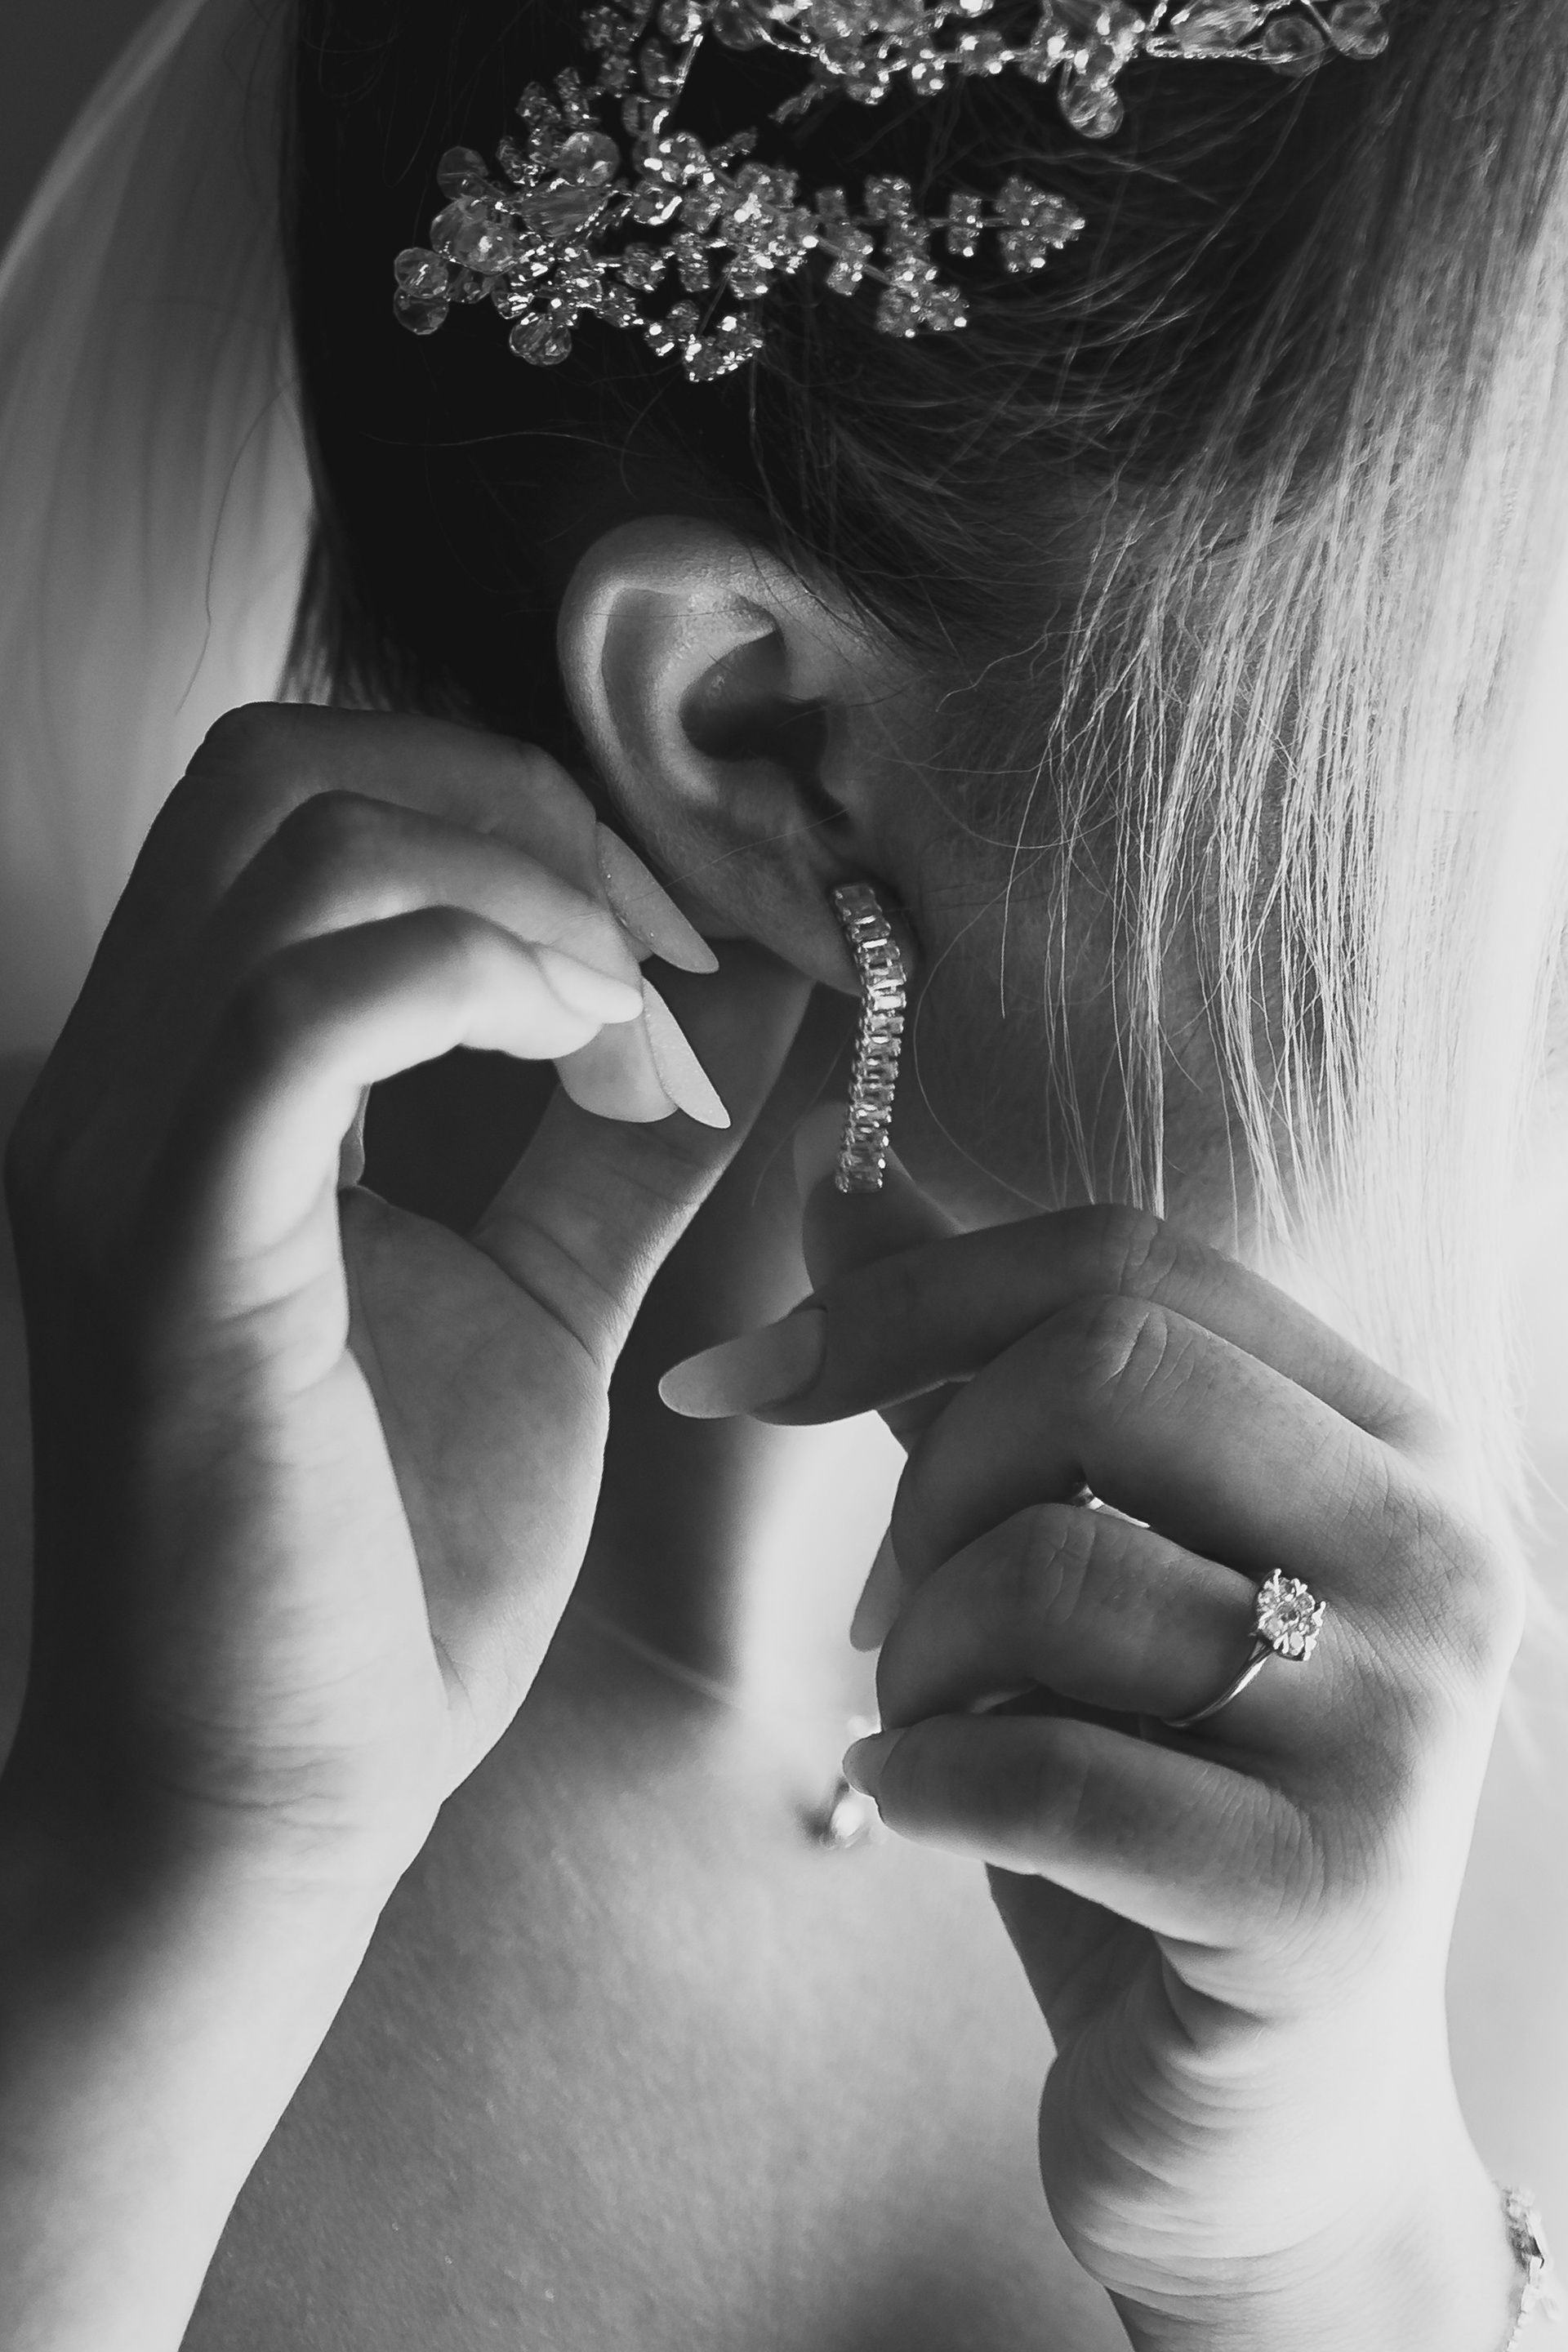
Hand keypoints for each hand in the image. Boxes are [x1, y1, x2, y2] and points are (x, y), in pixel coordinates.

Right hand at [4, 704, 808, 1906]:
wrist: (274, 1800)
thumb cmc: (389, 1568)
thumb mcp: (538, 1305)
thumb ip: (621, 1144)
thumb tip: (750, 994)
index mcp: (196, 1089)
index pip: (306, 808)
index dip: (514, 809)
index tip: (681, 922)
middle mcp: (124, 1086)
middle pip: (283, 768)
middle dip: (515, 804)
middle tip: (663, 937)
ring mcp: (129, 1158)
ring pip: (297, 849)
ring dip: (520, 888)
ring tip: (634, 1018)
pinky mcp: (177, 1256)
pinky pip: (301, 1012)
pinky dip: (470, 975)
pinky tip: (586, 1051)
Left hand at [666, 1132, 1524, 2349]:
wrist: (1263, 2122)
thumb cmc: (1149, 1805)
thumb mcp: (1062, 1553)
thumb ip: (965, 1359)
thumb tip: (831, 1160)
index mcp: (1382, 1440)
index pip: (1123, 1261)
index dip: (899, 1299)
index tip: (731, 1379)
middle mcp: (1431, 1550)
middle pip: (1098, 1368)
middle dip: (928, 1484)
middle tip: (903, 1611)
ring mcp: (1400, 1721)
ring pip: (1053, 1563)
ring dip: (922, 1653)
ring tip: (942, 1725)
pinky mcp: (1329, 1892)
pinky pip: (1041, 1766)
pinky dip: (923, 1779)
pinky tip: (918, 1807)